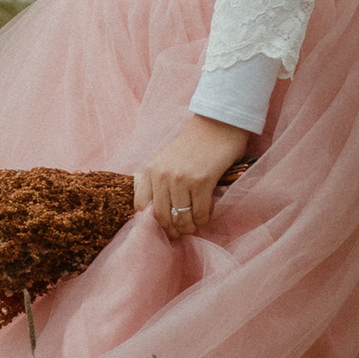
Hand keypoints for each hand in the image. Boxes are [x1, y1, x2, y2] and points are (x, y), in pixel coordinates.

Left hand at [134, 114, 251, 239]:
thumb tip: (158, 214)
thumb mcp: (166, 160)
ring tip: (194, 226)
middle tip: (180, 233)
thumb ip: (159, 182)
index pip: (141, 206)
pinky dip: (203, 220)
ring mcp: (181, 179)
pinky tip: (205, 215)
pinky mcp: (201, 181)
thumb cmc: (193, 145)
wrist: (217, 125)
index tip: (162, 226)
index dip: (151, 222)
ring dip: (189, 227)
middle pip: (161, 217)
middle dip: (172, 230)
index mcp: (150, 170)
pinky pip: (199, 213)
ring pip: (181, 218)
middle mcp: (162, 175)